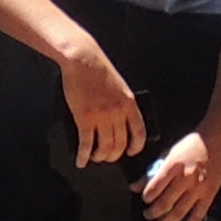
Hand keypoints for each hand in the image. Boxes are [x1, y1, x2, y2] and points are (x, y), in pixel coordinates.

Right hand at [56, 33, 146, 162]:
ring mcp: (102, 116)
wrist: (83, 59)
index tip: (131, 152)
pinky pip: (86, 144)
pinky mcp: (85, 118)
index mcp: (129, 103)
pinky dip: (83, 156)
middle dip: (114, 155)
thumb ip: (121, 103)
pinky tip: (81, 160)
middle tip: (108, 157)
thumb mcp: (119, 85)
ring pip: (105, 147)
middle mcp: (118, 112)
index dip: (136, 146)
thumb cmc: (98, 68)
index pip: (139, 132)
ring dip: (100, 157)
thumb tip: (119, 122)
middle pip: (120, 144)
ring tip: (95, 158)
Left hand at [136, 128, 220, 220]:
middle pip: (164, 204)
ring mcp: (198, 188)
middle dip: (152, 213)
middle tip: (148, 215)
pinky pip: (196, 217)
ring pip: (178, 213)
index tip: (145, 200)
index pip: (154, 188)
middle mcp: (185, 178)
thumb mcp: (167, 154)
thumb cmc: (190, 146)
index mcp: (173, 166)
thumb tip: (135, 187)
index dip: (146, 198)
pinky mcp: (209, 196)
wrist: (215, 141)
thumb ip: (151, 172)